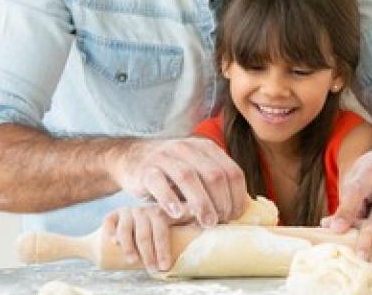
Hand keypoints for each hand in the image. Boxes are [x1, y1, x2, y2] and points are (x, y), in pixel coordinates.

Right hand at [102, 205, 184, 272]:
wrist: (131, 209)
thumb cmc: (158, 225)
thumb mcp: (173, 222)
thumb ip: (190, 223)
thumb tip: (219, 226)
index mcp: (162, 213)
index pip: (164, 229)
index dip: (164, 248)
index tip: (167, 266)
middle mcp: (145, 211)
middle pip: (147, 233)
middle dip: (151, 253)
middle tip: (155, 270)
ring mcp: (128, 212)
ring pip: (127, 229)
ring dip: (129, 246)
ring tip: (133, 261)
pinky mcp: (113, 215)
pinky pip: (109, 222)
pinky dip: (111, 233)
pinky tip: (114, 243)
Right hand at [110, 137, 247, 226]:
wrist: (132, 158)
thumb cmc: (171, 172)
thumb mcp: (196, 170)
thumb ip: (214, 183)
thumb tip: (239, 210)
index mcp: (206, 148)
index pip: (231, 171)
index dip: (237, 195)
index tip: (235, 216)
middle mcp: (188, 148)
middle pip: (213, 174)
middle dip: (222, 201)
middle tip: (221, 222)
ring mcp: (165, 156)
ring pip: (188, 177)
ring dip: (201, 202)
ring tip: (207, 222)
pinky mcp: (146, 168)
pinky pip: (159, 182)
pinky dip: (169, 198)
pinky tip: (177, 213)